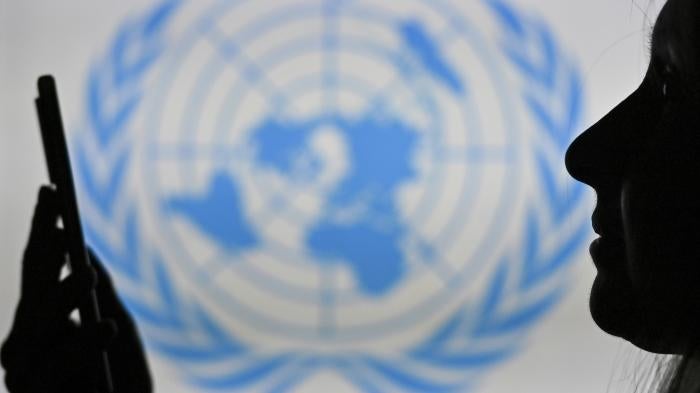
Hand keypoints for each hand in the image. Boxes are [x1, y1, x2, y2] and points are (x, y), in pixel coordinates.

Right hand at [1, 186, 151, 391]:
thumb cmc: (119, 379)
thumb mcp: (116, 326)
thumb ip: (100, 291)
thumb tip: (86, 245)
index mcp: (42, 321)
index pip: (39, 267)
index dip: (45, 229)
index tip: (52, 191)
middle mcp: (25, 342)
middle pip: (31, 285)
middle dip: (44, 246)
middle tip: (57, 208)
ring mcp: (25, 371)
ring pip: (40, 323)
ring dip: (63, 296)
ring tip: (85, 270)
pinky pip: (59, 367)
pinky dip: (84, 347)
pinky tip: (107, 328)